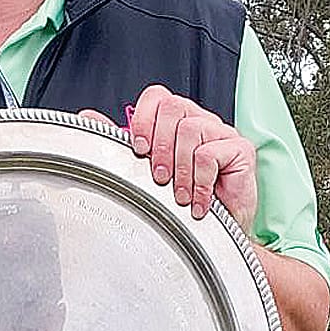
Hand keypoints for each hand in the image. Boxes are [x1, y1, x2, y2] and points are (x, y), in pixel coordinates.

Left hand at [81, 86, 257, 234]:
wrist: (217, 233)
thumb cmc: (182, 201)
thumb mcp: (145, 170)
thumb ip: (119, 143)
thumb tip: (87, 117)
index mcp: (176, 120)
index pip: (157, 97)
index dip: (143, 119)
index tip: (138, 148)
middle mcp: (200, 120)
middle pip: (174, 106)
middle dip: (160, 146)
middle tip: (158, 176)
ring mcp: (222, 132)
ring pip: (191, 129)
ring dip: (179, 169)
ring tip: (179, 195)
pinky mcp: (241, 149)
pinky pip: (211, 154)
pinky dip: (200, 182)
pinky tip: (199, 202)